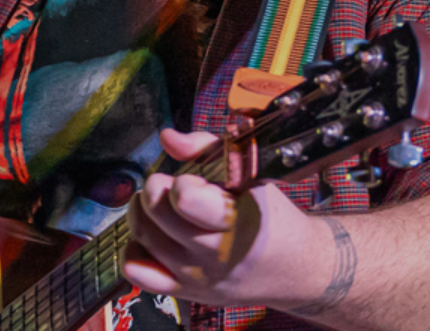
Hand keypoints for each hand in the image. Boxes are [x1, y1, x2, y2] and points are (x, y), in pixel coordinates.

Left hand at [122, 128, 324, 309]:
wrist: (295, 269)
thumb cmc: (272, 217)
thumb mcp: (252, 176)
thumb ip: (208, 148)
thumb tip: (168, 137)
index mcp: (238, 222)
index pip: (185, 199)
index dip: (182, 181)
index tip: (193, 179)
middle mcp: (214, 255)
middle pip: (157, 214)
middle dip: (155, 188)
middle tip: (166, 183)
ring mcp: (197, 277)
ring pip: (143, 238)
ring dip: (142, 212)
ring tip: (157, 203)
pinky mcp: (185, 292)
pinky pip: (138, 273)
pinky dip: (134, 249)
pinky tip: (151, 235)